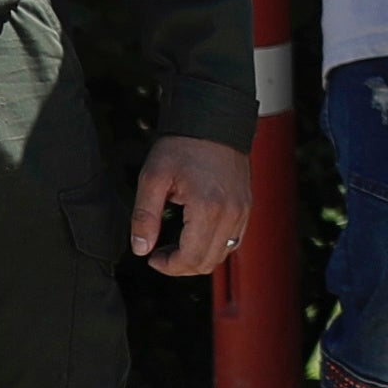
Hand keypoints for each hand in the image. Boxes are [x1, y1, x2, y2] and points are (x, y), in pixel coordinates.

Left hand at [129, 134, 250, 278]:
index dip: (168, 266)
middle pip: (208, 262)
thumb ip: (145, 217)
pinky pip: (232, 240)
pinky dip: (213, 246)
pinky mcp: (246, 206)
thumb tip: (141, 249)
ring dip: (198, 257)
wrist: (214, 122)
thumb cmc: (182, 146)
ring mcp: (242, 211)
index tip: (152, 257)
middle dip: (181, 266)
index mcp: (208, 208)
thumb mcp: (153, 178)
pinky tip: (195, 234)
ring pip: (222, 254)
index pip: (190, 258)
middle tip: (160, 253)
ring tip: (176, 245)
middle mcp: (231, 213)